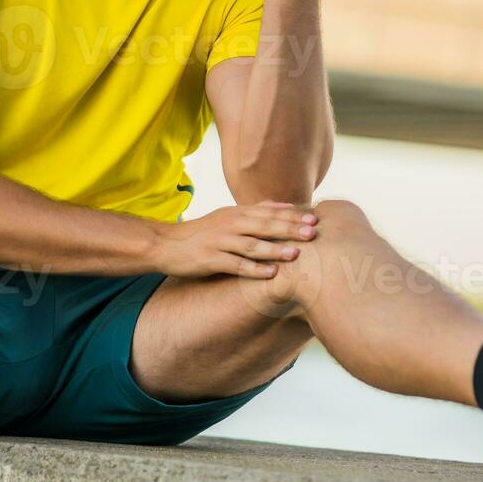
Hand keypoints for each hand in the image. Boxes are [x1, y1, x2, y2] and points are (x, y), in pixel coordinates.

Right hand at [154, 201, 317, 278]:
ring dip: (274, 249)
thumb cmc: (203, 232)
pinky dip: (253, 269)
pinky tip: (270, 274)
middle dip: (290, 229)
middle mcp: (231, 224)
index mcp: (237, 213)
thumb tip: (286, 207)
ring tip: (296, 254)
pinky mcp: (210, 259)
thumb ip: (256, 212)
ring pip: (251, 245)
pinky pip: (235, 264)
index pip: (270, 212)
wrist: (166, 244)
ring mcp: (220, 241)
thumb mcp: (228, 216)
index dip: (293, 216)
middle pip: (265, 225)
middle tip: (313, 233)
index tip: (315, 219)